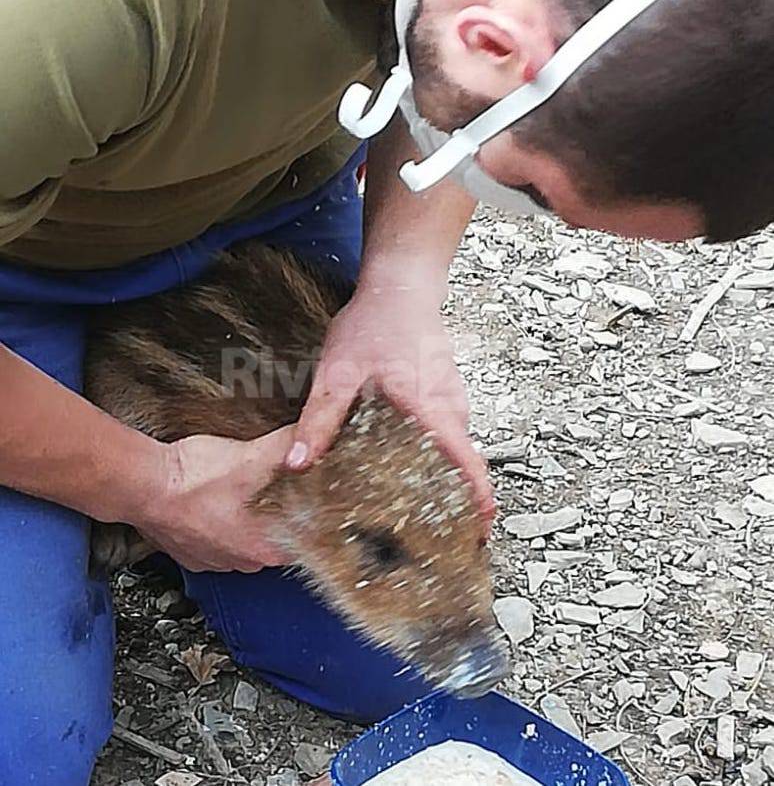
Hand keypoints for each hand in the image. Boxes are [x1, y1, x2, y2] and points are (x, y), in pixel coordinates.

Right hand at [132, 426, 296, 572]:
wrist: (144, 485)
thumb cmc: (194, 481)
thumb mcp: (254, 455)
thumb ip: (287, 445)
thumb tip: (309, 435)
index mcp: (265, 550)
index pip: (306, 539)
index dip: (312, 513)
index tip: (314, 494)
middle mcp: (242, 563)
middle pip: (277, 539)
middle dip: (281, 513)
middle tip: (284, 485)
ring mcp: (214, 560)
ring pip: (246, 538)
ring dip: (249, 518)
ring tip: (249, 491)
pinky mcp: (191, 552)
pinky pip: (217, 537)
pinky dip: (221, 520)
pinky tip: (220, 499)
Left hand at [287, 285, 494, 520]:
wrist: (400, 285)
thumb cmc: (375, 323)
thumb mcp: (338, 372)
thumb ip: (320, 419)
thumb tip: (299, 464)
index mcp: (431, 408)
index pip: (467, 461)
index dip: (477, 499)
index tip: (479, 531)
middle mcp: (452, 407)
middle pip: (462, 463)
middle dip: (451, 500)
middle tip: (426, 536)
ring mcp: (454, 399)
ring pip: (455, 449)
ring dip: (441, 477)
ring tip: (414, 507)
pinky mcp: (448, 393)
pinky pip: (448, 433)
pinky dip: (435, 454)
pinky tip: (406, 464)